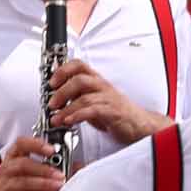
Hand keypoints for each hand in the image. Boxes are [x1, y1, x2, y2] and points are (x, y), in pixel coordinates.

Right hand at [0, 140, 65, 190]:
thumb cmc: (17, 185)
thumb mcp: (30, 172)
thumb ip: (50, 166)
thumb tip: (77, 166)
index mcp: (13, 156)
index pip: (21, 143)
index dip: (36, 144)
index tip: (52, 149)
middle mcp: (7, 169)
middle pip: (23, 164)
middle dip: (44, 169)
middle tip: (60, 174)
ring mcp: (5, 185)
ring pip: (23, 182)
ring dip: (43, 183)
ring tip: (58, 185)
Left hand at [46, 56, 160, 143]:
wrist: (139, 125)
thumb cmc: (116, 112)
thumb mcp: (94, 100)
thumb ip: (78, 95)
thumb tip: (57, 92)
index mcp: (97, 80)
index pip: (79, 65)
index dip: (63, 70)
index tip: (51, 82)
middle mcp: (102, 86)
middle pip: (79, 79)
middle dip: (61, 91)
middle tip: (51, 104)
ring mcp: (108, 99)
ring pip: (84, 97)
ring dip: (66, 108)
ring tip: (56, 119)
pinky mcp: (113, 112)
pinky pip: (93, 111)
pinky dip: (78, 116)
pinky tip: (69, 121)